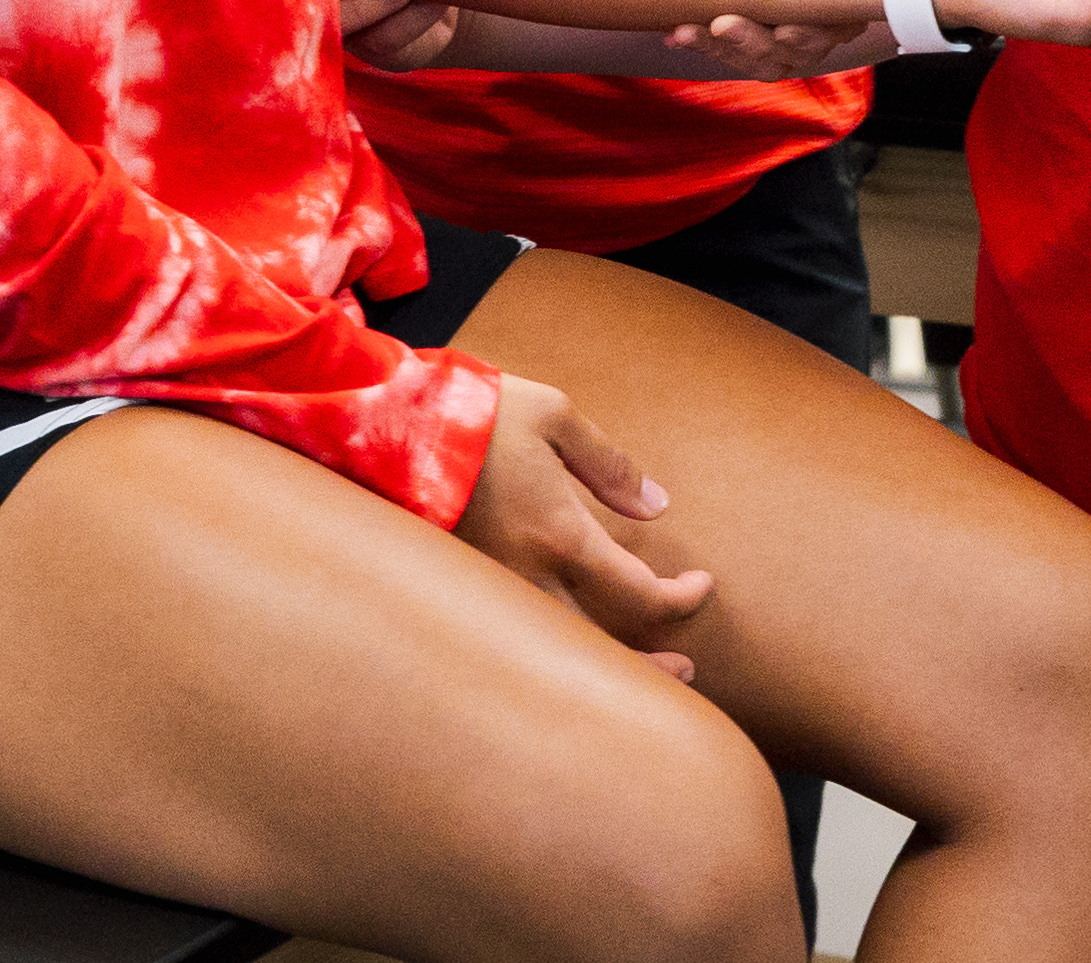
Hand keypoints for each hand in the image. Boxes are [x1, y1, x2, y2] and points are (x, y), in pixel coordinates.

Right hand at [458, 372, 711, 672]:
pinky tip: (565, 649)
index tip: (701, 587)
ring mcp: (494, 591)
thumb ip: (610, 465)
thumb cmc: (478, 414)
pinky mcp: (464, 591)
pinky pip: (520, 637)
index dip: (681, 600)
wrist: (388, 428)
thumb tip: (656, 507)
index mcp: (563, 534)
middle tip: (685, 673)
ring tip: (633, 676)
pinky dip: (553, 653)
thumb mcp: (556, 417)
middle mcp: (530, 576)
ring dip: (602, 668)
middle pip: (604, 648)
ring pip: (559, 652)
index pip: (641, 593)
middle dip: (650, 668)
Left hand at [658, 8, 887, 79]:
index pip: (837, 25)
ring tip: (685, 32)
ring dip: (722, 49)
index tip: (783, 31)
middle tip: (721, 25)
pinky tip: (675, 34)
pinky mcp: (759, 35)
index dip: (812, 34)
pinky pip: (735, 53)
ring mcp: (791, 33)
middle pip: (796, 50)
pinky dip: (705, 45)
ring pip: (762, 59)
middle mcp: (825, 20)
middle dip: (756, 42)